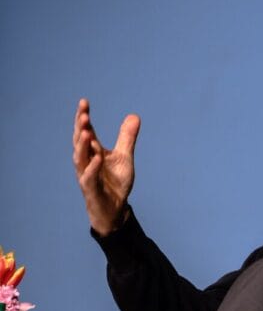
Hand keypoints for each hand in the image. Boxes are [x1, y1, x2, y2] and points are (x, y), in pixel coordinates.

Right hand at [72, 98, 140, 235]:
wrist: (115, 208)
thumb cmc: (115, 182)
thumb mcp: (124, 157)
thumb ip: (127, 138)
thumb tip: (134, 116)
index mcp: (93, 151)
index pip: (85, 131)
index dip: (84, 117)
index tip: (84, 102)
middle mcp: (86, 161)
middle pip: (80, 142)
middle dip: (81, 127)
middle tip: (83, 112)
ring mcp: (87, 175)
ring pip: (80, 158)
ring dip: (82, 145)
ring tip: (86, 131)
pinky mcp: (91, 189)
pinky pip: (89, 177)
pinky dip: (93, 167)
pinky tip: (98, 157)